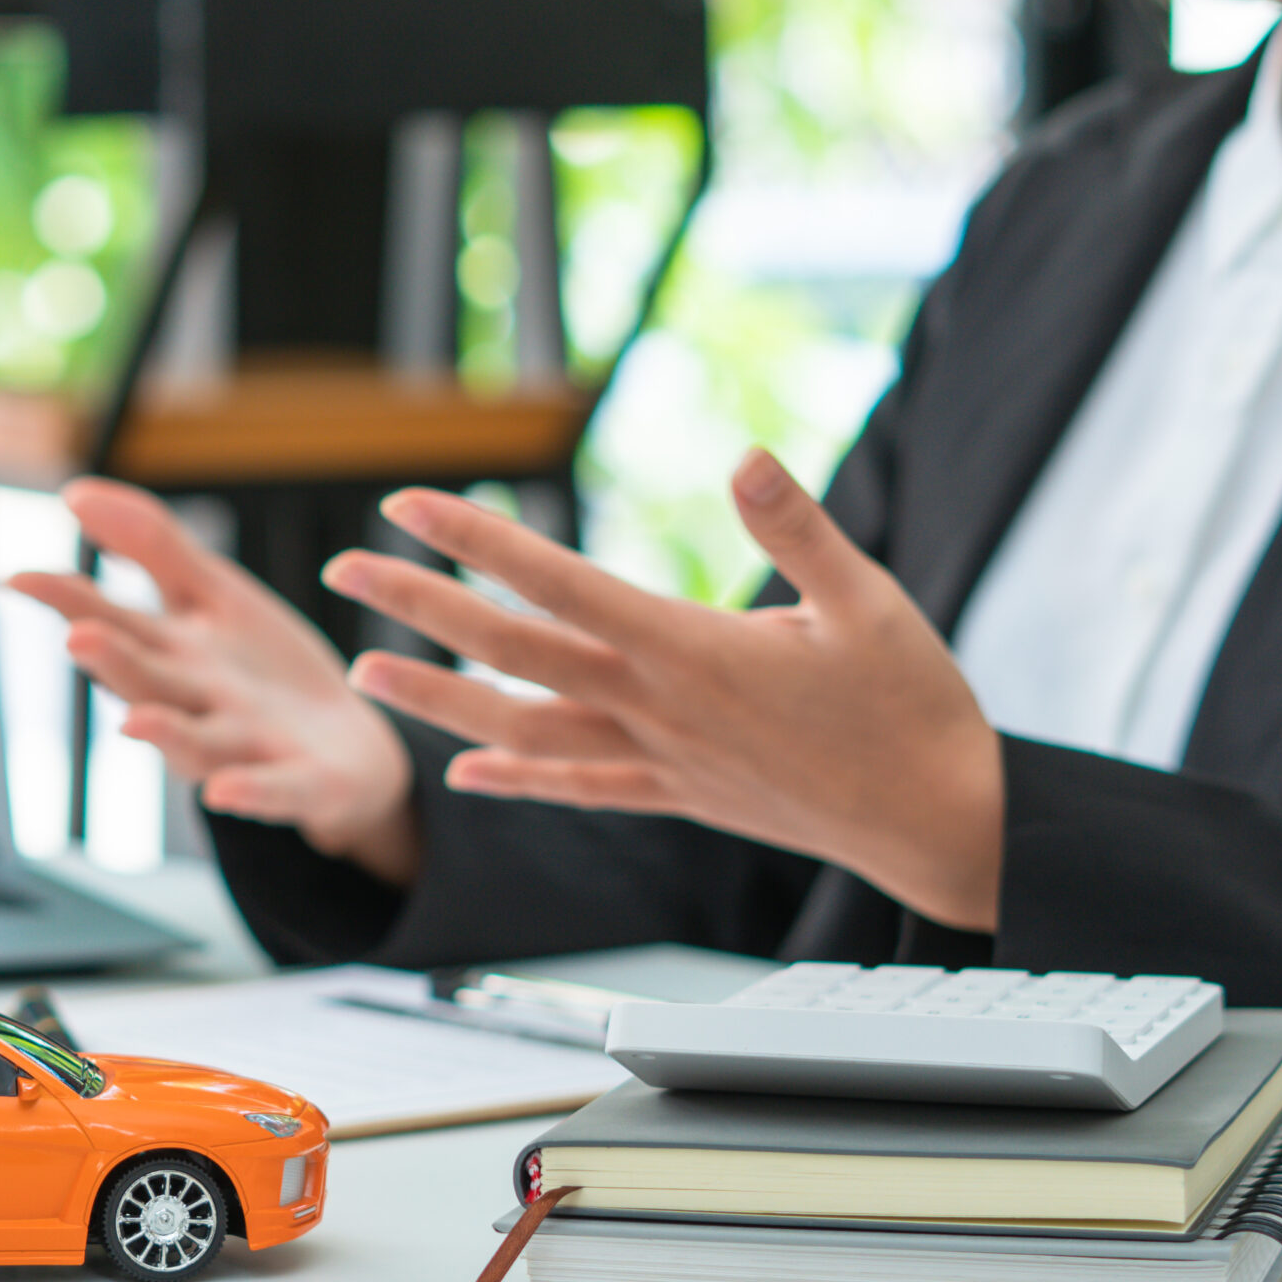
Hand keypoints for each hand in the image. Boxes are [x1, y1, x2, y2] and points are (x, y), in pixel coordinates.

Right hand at [8, 477, 420, 886]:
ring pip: (197, 742)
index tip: (14, 577)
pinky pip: (273, 791)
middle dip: (114, 664)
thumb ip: (149, 546)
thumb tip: (75, 492)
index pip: (111, 621)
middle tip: (79, 637)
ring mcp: (245, 748)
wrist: (351, 749)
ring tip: (136, 721)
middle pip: (148, 682)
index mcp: (172, 655)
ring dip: (166, 734)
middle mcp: (197, 704)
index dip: (65, 600)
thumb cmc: (265, 674)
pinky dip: (248, 794)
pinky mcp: (303, 784)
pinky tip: (222, 792)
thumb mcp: (212, 596)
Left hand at [321, 449, 1004, 929]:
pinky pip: (578, 789)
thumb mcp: (870, 600)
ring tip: (365, 673)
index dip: (477, 543)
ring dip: (436, 700)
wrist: (940, 824)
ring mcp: (659, 760)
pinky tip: (463, 773)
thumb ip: (798, 530)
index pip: (556, 585)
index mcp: (691, 650)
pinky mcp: (676, 798)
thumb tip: (745, 458)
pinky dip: (516, 780)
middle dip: (420, 607)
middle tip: (342, 569)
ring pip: (521, 728)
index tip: (410, 508)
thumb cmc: (913, 707)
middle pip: (511, 651)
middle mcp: (655, 708)